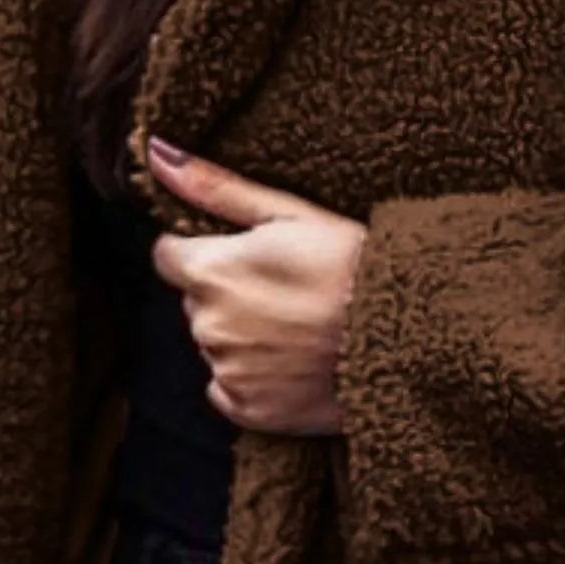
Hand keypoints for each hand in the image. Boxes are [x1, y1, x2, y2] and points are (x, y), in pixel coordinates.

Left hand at [146, 135, 367, 435]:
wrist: (409, 337)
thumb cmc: (356, 266)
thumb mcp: (293, 215)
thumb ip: (216, 187)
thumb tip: (155, 153)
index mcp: (210, 271)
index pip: (169, 256)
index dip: (208, 253)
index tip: (251, 258)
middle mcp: (207, 324)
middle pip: (196, 303)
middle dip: (228, 296)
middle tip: (287, 293)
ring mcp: (227, 371)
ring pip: (216, 345)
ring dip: (243, 337)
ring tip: (299, 329)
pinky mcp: (249, 410)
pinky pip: (230, 390)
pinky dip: (253, 379)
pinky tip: (294, 364)